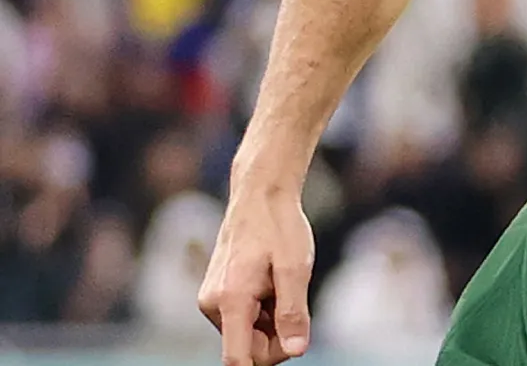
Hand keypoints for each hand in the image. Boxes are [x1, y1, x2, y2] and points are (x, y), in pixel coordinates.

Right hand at [197, 186, 315, 365]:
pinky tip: (273, 284)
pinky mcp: (217, 296)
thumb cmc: (280, 227)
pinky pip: (243, 320)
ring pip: (247, 334)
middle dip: (277, 336)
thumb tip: (296, 351)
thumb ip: (294, 312)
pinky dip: (264, 311)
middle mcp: (213, 306)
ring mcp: (213, 301)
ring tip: (282, 284)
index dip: (270, 359)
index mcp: (230, 301)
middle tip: (295, 299)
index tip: (292, 345)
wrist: (260, 196)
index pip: (238, 359)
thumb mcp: (296, 268)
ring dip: (272, 321)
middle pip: (247, 349)